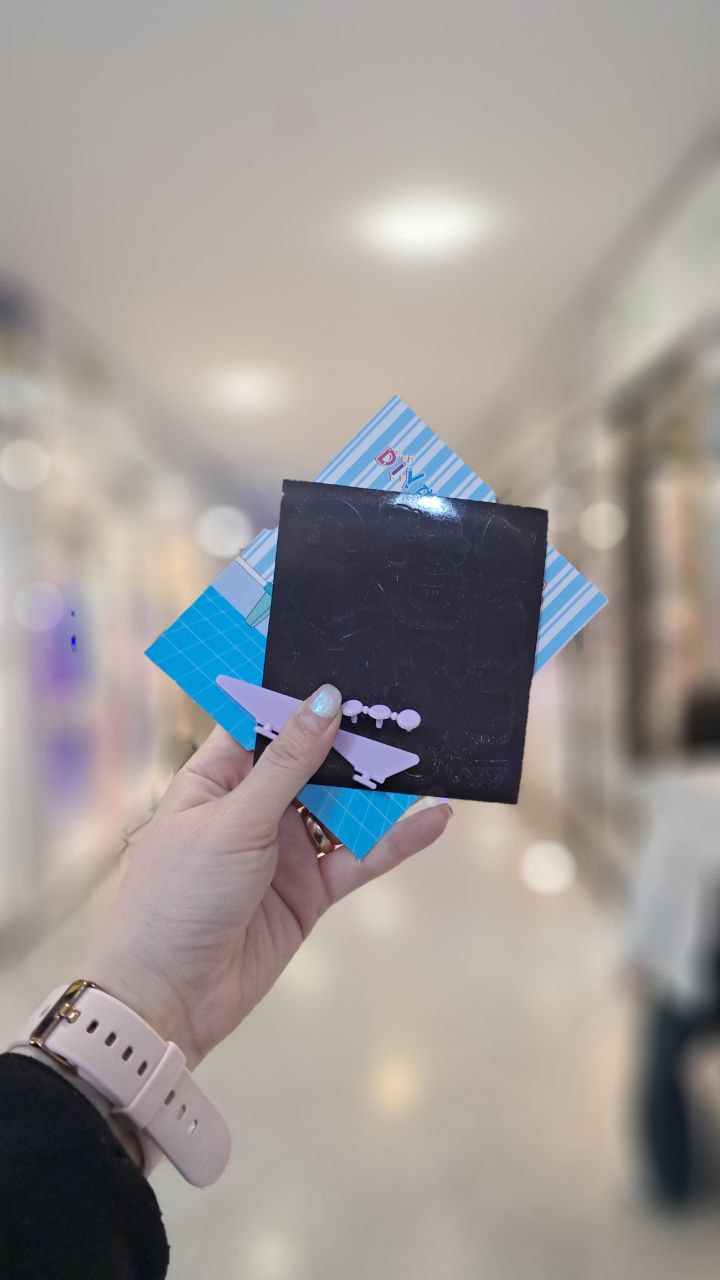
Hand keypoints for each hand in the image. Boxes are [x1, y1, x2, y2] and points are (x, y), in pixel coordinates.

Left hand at [86, 685, 451, 1068]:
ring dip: (380, 789)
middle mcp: (253, 808)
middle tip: (405, 709)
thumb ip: (287, 764)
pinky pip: (359, 857)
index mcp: (217, 779)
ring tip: (431, 755)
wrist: (171, 998)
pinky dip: (395, 840)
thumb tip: (325, 700)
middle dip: (353, 742)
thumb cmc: (180, 897)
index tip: (349, 670)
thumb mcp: (234, 821)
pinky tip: (434, 819)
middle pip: (313, 763)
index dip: (302, 700)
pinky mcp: (311, 891)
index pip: (263, 724)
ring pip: (342, 808)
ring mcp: (285, 850)